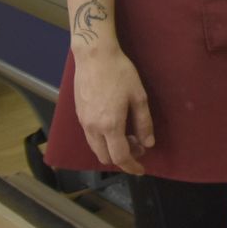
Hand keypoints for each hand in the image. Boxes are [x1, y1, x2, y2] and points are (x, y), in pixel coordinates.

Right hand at [73, 46, 153, 174]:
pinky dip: (103, 141)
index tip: (142, 170)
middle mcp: (93, 128)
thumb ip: (144, 123)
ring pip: (96, 148)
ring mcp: (83, 122)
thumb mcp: (139, 97)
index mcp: (110, 125)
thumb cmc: (120, 73)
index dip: (132, 166)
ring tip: (129, 137)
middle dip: (123, 158)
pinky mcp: (78, 115)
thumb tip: (148, 143)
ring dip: (112, 150)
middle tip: (139, 147)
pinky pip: (90, 137)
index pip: (120, 157)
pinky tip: (115, 128)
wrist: (94, 57)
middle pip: (105, 157)